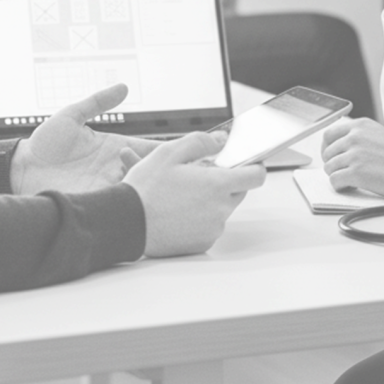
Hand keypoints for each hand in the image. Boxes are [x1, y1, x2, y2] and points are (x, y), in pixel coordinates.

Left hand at [11, 84, 160, 194]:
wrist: (20, 167)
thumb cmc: (44, 142)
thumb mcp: (71, 116)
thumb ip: (97, 102)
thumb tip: (124, 87)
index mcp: (113, 147)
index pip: (149, 149)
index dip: (166, 149)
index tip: (184, 146)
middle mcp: (113, 168)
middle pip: (148, 170)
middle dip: (156, 166)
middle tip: (144, 157)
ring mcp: (105, 186)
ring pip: (137, 188)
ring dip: (141, 180)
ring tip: (129, 166)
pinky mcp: (94, 201)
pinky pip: (116, 203)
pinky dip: (126, 198)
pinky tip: (127, 190)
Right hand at [123, 130, 265, 255]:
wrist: (127, 224)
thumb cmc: (146, 190)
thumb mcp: (170, 153)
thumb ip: (201, 141)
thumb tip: (222, 141)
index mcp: (217, 185)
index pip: (256, 176)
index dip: (254, 167)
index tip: (247, 163)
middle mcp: (220, 210)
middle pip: (238, 192)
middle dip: (224, 182)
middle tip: (197, 177)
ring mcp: (212, 229)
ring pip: (222, 209)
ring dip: (210, 200)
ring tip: (181, 195)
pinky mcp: (202, 243)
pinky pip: (210, 226)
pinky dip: (200, 218)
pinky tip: (178, 212)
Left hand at [321, 117, 383, 199]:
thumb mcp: (379, 135)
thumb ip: (360, 138)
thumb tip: (340, 149)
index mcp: (360, 125)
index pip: (329, 135)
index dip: (327, 149)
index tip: (332, 158)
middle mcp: (355, 137)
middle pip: (327, 153)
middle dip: (333, 165)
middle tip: (344, 173)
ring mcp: (355, 154)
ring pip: (329, 168)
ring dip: (338, 176)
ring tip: (352, 181)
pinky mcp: (356, 172)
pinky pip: (334, 181)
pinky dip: (340, 187)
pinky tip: (352, 187)